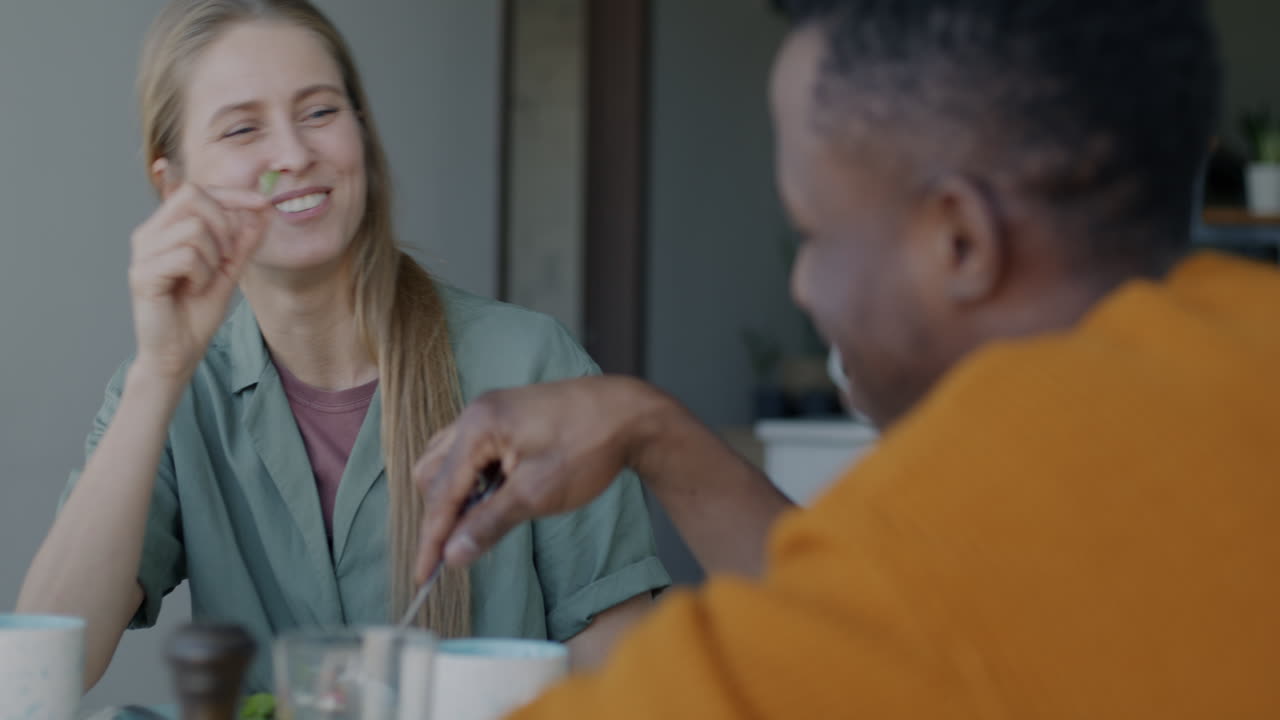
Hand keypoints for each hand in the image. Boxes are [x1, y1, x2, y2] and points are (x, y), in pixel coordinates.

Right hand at [128, 161, 268, 379]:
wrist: (178, 351)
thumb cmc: (197, 311)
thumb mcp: (229, 271)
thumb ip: (242, 242)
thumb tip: (261, 211)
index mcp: (165, 228)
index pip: (196, 190)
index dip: (233, 194)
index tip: (264, 204)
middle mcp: (149, 234)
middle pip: (192, 197)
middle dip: (224, 225)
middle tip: (226, 258)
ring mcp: (142, 253)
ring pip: (194, 229)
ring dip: (214, 258)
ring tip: (204, 280)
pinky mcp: (142, 274)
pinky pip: (187, 256)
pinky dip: (202, 274)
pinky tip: (194, 289)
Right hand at [412, 376, 666, 580]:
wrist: (630, 414)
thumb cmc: (588, 448)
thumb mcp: (537, 495)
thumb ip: (489, 524)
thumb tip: (452, 555)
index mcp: (478, 427)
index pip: (440, 493)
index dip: (431, 540)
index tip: (423, 577)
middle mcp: (475, 413)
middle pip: (433, 473)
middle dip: (441, 514)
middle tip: (459, 550)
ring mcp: (489, 411)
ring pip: (449, 462)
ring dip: (457, 496)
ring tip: (481, 524)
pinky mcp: (505, 417)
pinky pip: (471, 452)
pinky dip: (475, 480)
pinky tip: (497, 498)